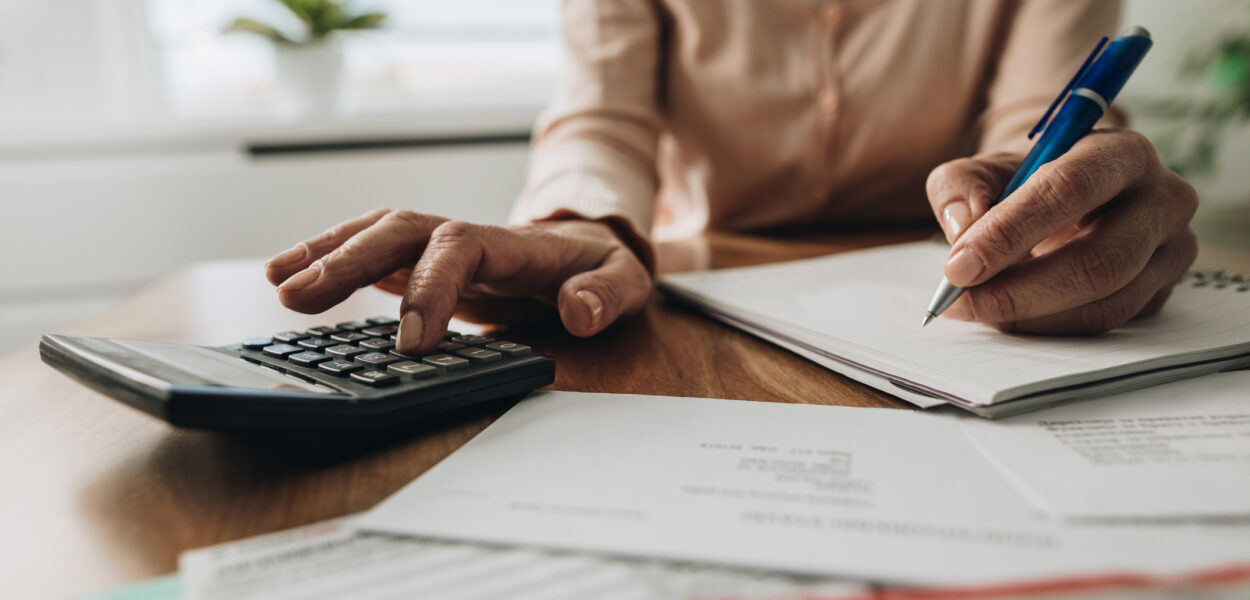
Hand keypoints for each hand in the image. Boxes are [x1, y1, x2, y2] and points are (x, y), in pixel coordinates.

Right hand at [265, 209, 652, 353]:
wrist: (588, 253)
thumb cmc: (602, 270)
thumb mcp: (626, 281)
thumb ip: (607, 294)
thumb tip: (579, 311)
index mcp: (512, 243)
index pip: (459, 249)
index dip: (430, 288)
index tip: (412, 342)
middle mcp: (467, 236)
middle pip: (400, 230)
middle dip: (348, 260)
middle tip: (299, 298)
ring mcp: (440, 245)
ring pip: (375, 233)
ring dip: (325, 252)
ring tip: (278, 282)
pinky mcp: (423, 260)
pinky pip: (370, 251)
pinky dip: (328, 257)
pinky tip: (287, 277)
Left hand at [925, 129, 1197, 333]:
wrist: (1069, 198)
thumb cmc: (1026, 181)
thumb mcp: (982, 170)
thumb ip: (959, 188)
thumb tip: (963, 229)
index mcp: (1121, 153)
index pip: (1069, 190)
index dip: (1010, 232)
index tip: (958, 266)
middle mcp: (1162, 200)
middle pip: (1098, 260)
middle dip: (1019, 290)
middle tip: (961, 302)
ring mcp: (1171, 250)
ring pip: (1105, 302)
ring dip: (1031, 317)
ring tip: (977, 309)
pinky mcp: (1162, 290)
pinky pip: (1107, 322)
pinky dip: (1050, 327)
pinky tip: (1011, 318)